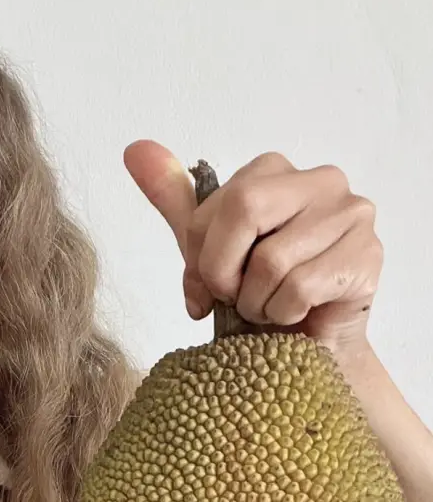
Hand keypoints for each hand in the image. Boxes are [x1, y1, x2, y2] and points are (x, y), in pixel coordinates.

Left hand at [123, 142, 382, 363]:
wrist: (306, 350)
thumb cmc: (261, 296)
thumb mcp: (209, 250)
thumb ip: (177, 204)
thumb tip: (135, 150)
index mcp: (276, 171)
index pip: (218, 202)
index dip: (202, 257)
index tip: (207, 290)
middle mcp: (322, 180)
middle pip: (245, 209)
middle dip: (225, 271)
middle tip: (236, 298)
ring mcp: (352, 214)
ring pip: (271, 260)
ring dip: (257, 302)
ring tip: (270, 308)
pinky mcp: (366, 257)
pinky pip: (299, 288)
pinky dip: (283, 315)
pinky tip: (296, 315)